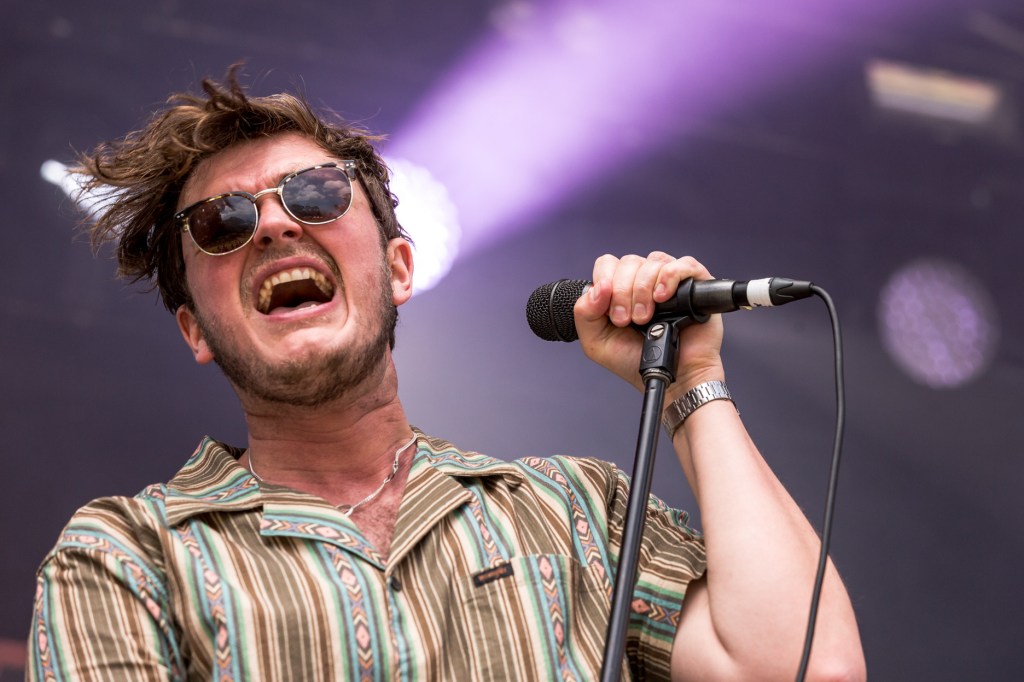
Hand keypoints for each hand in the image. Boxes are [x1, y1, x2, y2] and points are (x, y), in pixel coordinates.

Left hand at [573, 252, 724, 393]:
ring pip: (653, 261)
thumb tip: (597, 287)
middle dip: (624, 292)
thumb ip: (584, 313)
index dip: (605, 282)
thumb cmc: (637, 361)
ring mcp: (669, 281)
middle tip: (629, 320)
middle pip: (628, 261)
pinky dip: (670, 277)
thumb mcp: (597, 342)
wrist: (671, 378)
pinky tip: (662, 298)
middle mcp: (643, 281)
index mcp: (620, 289)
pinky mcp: (695, 285)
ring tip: (647, 318)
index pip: (607, 264)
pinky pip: (684, 264)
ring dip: (644, 290)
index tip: (612, 313)